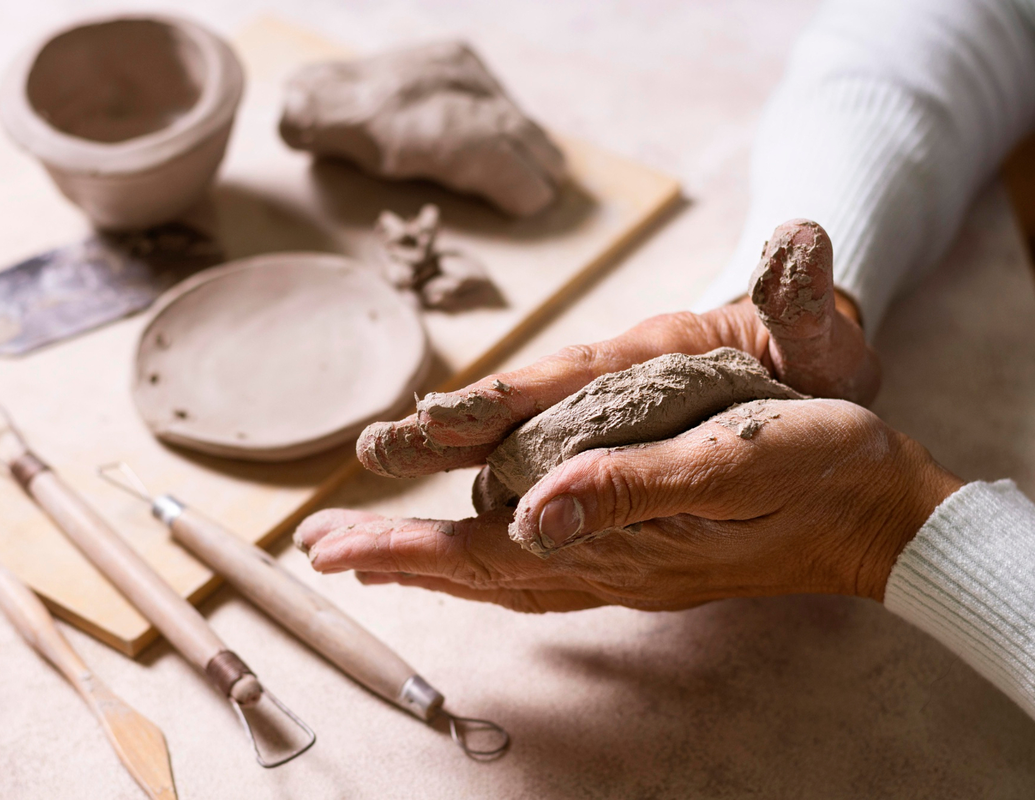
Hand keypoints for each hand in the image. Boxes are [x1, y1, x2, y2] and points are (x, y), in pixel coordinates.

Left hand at [298, 399, 962, 610]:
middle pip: (476, 571)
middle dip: (395, 560)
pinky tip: (479, 558)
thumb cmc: (813, 470)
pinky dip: (491, 565)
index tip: (332, 547)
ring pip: (503, 574)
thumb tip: (531, 515)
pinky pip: (543, 569)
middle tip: (323, 551)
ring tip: (374, 554)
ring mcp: (627, 565)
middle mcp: (609, 563)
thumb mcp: (729, 462)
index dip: (405, 550)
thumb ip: (632, 488)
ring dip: (433, 564)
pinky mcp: (646, 553)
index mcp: (618, 539)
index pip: (483, 554)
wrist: (876, 510)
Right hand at [359, 219, 880, 478]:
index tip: (439, 421)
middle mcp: (607, 390)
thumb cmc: (815, 352)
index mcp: (648, 358)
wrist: (812, 360)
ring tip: (374, 517)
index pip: (565, 377)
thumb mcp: (819, 333)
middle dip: (441, 441)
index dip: (504, 400)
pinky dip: (487, 511)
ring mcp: (599, 424)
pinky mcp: (602, 452)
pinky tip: (444, 548)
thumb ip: (803, 298)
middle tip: (370, 457)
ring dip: (443, 479)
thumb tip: (799, 240)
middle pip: (512, 416)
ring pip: (510, 453)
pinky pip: (534, 482)